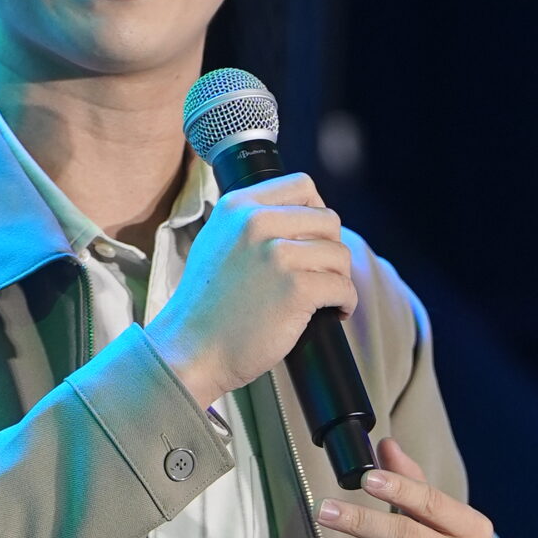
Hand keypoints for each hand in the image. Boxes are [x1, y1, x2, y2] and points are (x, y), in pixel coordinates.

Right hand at [147, 175, 354, 408]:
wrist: (192, 351)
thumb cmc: (207, 306)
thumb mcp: (216, 243)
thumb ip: (247, 223)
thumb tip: (299, 216)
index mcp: (238, 206)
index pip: (302, 186)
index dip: (316, 213)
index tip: (313, 239)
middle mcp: (256, 222)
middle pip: (328, 220)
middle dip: (330, 249)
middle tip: (319, 275)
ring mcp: (277, 254)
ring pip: (340, 254)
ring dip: (339, 278)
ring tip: (324, 297)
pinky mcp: (295, 288)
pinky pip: (343, 287)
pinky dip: (345, 302)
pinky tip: (334, 312)